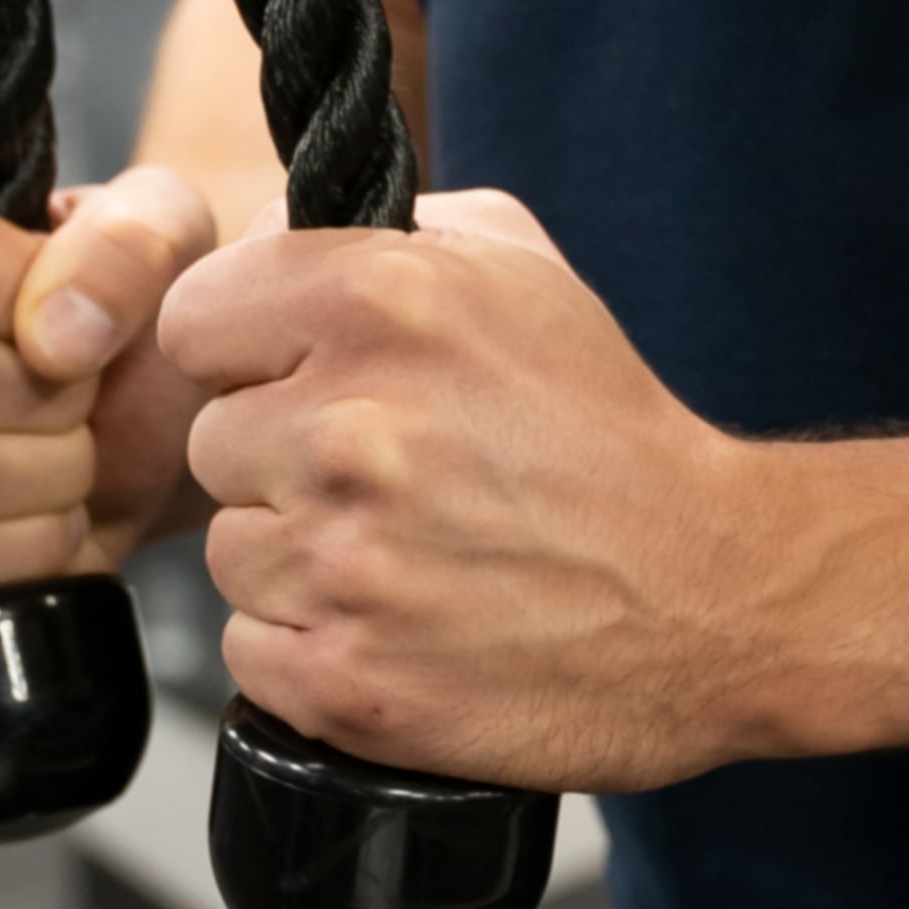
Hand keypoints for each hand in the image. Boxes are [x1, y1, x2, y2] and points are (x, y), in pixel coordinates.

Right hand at [0, 151, 220, 622]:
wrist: (115, 431)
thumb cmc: (111, 315)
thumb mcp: (159, 235)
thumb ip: (131, 241)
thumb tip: (58, 334)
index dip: (20, 295)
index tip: (64, 316)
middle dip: (51, 405)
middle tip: (77, 401)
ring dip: (43, 481)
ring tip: (59, 457)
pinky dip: (14, 555)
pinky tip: (32, 524)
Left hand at [160, 191, 757, 788]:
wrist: (712, 594)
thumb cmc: (609, 430)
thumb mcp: (524, 273)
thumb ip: (387, 228)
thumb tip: (267, 240)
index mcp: (381, 302)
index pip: (195, 316)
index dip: (246, 349)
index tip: (300, 376)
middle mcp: (350, 427)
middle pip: (212, 442)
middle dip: (282, 457)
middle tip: (389, 477)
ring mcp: (345, 563)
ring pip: (232, 550)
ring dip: (299, 555)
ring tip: (407, 553)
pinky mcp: (348, 680)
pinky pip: (254, 647)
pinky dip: (313, 645)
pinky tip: (401, 621)